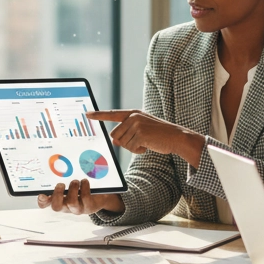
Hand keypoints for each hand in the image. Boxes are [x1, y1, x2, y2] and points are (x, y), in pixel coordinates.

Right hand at [37, 178, 122, 216]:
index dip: (42, 201)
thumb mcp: (70, 183)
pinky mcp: (89, 206)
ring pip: (72, 203)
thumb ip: (62, 177)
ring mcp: (77, 208)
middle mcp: (66, 206)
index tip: (42, 194)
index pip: (45, 204)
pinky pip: (85, 198)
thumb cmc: (80, 188)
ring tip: (75, 181)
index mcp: (58, 200)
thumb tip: (57, 162)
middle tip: (61, 184)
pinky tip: (85, 181)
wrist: (99, 197)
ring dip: (73, 189)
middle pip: (56, 207)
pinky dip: (84, 187)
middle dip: (57, 195)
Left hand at [88, 110, 205, 165]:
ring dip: (133, 147)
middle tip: (140, 141)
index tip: (87, 114)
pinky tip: (148, 146)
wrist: (176, 136)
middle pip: (115, 135)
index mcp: (133, 113)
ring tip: (146, 142)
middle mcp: (133, 117)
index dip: (98, 115)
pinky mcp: (140, 134)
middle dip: (124, 141)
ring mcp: (136, 125)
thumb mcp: (141, 131)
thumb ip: (127, 133)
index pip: (112, 114)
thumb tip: (115, 142)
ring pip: (123, 143)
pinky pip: (131, 148)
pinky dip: (138, 150)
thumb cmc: (158, 134)